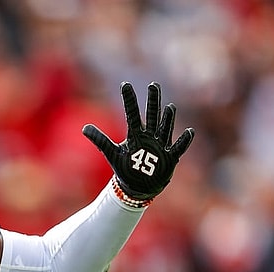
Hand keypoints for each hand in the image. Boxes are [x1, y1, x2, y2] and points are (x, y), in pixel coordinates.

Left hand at [83, 82, 194, 200]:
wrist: (137, 186)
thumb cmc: (125, 168)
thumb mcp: (111, 153)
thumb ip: (100, 139)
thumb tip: (84, 128)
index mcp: (135, 135)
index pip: (131, 114)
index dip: (128, 100)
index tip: (124, 84)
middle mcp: (149, 136)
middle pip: (151, 115)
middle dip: (152, 101)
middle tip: (153, 84)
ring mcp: (160, 146)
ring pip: (165, 128)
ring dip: (167, 119)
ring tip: (169, 107)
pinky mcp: (170, 157)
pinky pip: (178, 147)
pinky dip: (183, 141)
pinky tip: (189, 132)